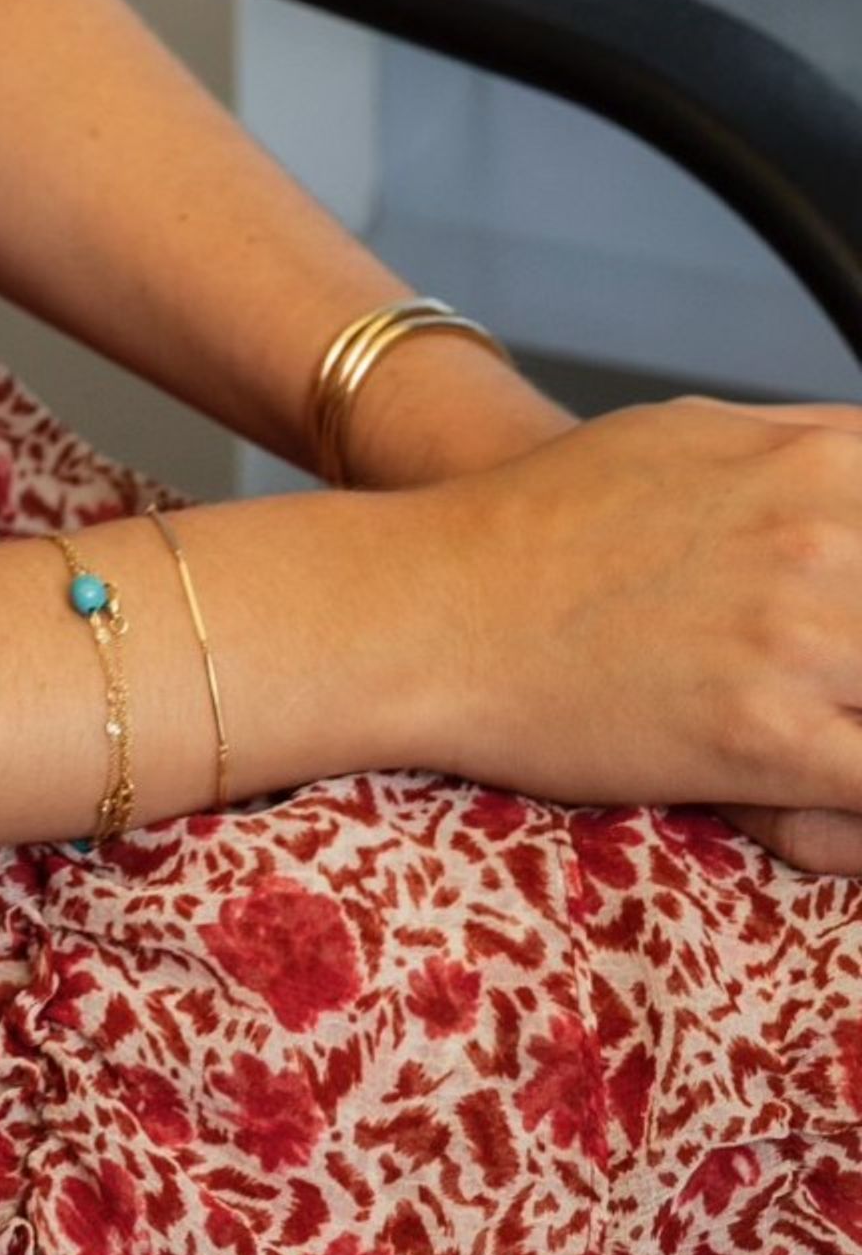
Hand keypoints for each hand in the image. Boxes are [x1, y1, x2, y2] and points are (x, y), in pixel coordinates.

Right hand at [416, 399, 861, 848]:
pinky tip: (836, 814)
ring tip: (827, 727)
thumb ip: (808, 449)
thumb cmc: (547, 519)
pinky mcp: (769, 739)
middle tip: (842, 680)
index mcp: (821, 464)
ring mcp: (802, 640)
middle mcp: (827, 541)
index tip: (861, 621)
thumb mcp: (691, 434)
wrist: (435, 602)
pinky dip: (861, 820)